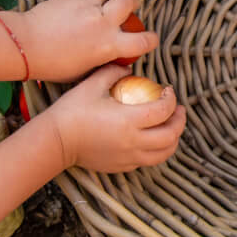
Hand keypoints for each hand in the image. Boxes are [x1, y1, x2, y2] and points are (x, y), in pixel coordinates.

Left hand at [10, 0, 157, 81]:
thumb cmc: (53, 66)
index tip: (150, 39)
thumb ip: (102, 63)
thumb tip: (114, 61)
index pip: (143, 41)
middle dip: (132, 2)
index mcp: (109, 45)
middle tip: (129, 6)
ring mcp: (86, 5)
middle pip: (129, 0)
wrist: (26, 47)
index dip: (151, 40)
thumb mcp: (84, 72)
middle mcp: (102, 22)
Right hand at [41, 65, 185, 171]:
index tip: (168, 91)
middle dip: (180, 121)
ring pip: (164, 153)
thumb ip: (115, 72)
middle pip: (171, 136)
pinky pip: (148, 160)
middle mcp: (133, 142)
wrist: (56, 140)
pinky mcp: (122, 166)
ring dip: (173, 139)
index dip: (171, 99)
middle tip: (178, 110)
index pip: (164, 111)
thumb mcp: (93, 84)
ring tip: (170, 126)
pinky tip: (151, 139)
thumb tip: (130, 69)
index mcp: (129, 120)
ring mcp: (129, 157)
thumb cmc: (72, 110)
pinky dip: (157, 150)